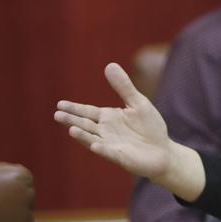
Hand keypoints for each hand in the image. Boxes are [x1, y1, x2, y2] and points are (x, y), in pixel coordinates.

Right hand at [54, 63, 201, 195]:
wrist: (163, 151)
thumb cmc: (149, 126)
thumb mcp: (137, 102)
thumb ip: (124, 86)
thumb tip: (110, 65)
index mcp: (108, 117)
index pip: (87, 111)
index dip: (74, 108)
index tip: (59, 104)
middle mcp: (105, 131)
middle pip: (85, 124)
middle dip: (71, 120)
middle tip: (57, 115)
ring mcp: (111, 144)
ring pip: (92, 138)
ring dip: (82, 135)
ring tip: (71, 129)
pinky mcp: (120, 156)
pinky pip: (109, 152)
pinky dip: (101, 148)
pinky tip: (95, 145)